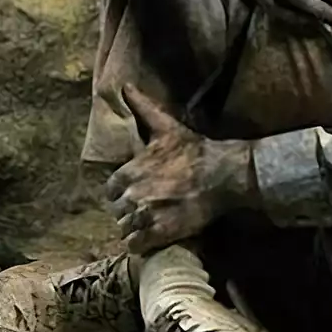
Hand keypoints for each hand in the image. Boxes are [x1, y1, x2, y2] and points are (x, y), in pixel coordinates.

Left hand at [105, 87, 254, 255]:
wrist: (222, 174)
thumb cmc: (194, 150)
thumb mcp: (165, 127)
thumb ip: (142, 108)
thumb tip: (125, 86)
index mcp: (128, 172)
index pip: (110, 191)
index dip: (122, 193)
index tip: (136, 193)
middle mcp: (131, 195)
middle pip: (117, 211)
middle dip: (128, 212)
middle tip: (146, 210)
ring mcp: (144, 215)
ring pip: (125, 229)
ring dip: (135, 228)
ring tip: (151, 224)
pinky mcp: (159, 233)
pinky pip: (136, 245)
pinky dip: (141, 244)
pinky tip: (153, 238)